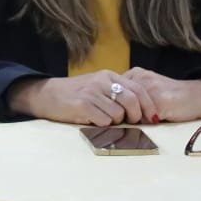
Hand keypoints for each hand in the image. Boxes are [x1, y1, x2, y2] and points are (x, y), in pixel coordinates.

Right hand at [8, 70, 158, 125]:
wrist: (47, 95)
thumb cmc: (75, 94)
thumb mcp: (97, 86)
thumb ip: (116, 92)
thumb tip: (142, 108)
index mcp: (108, 75)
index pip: (138, 89)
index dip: (149, 105)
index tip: (154, 117)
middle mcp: (101, 81)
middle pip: (131, 100)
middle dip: (136, 116)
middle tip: (132, 122)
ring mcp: (91, 93)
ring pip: (118, 113)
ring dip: (116, 122)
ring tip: (105, 119)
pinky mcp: (82, 105)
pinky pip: (104, 120)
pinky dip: (103, 125)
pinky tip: (94, 121)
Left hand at [120, 68, 200, 122]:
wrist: (198, 96)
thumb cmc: (171, 97)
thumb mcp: (148, 89)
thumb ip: (131, 95)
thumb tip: (111, 110)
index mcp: (135, 74)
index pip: (113, 91)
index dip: (113, 104)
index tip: (115, 113)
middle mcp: (140, 78)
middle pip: (119, 100)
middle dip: (120, 113)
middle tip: (123, 122)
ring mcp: (150, 88)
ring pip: (130, 109)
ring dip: (132, 119)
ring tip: (140, 123)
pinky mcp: (160, 100)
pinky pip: (143, 116)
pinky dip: (144, 123)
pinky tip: (151, 124)